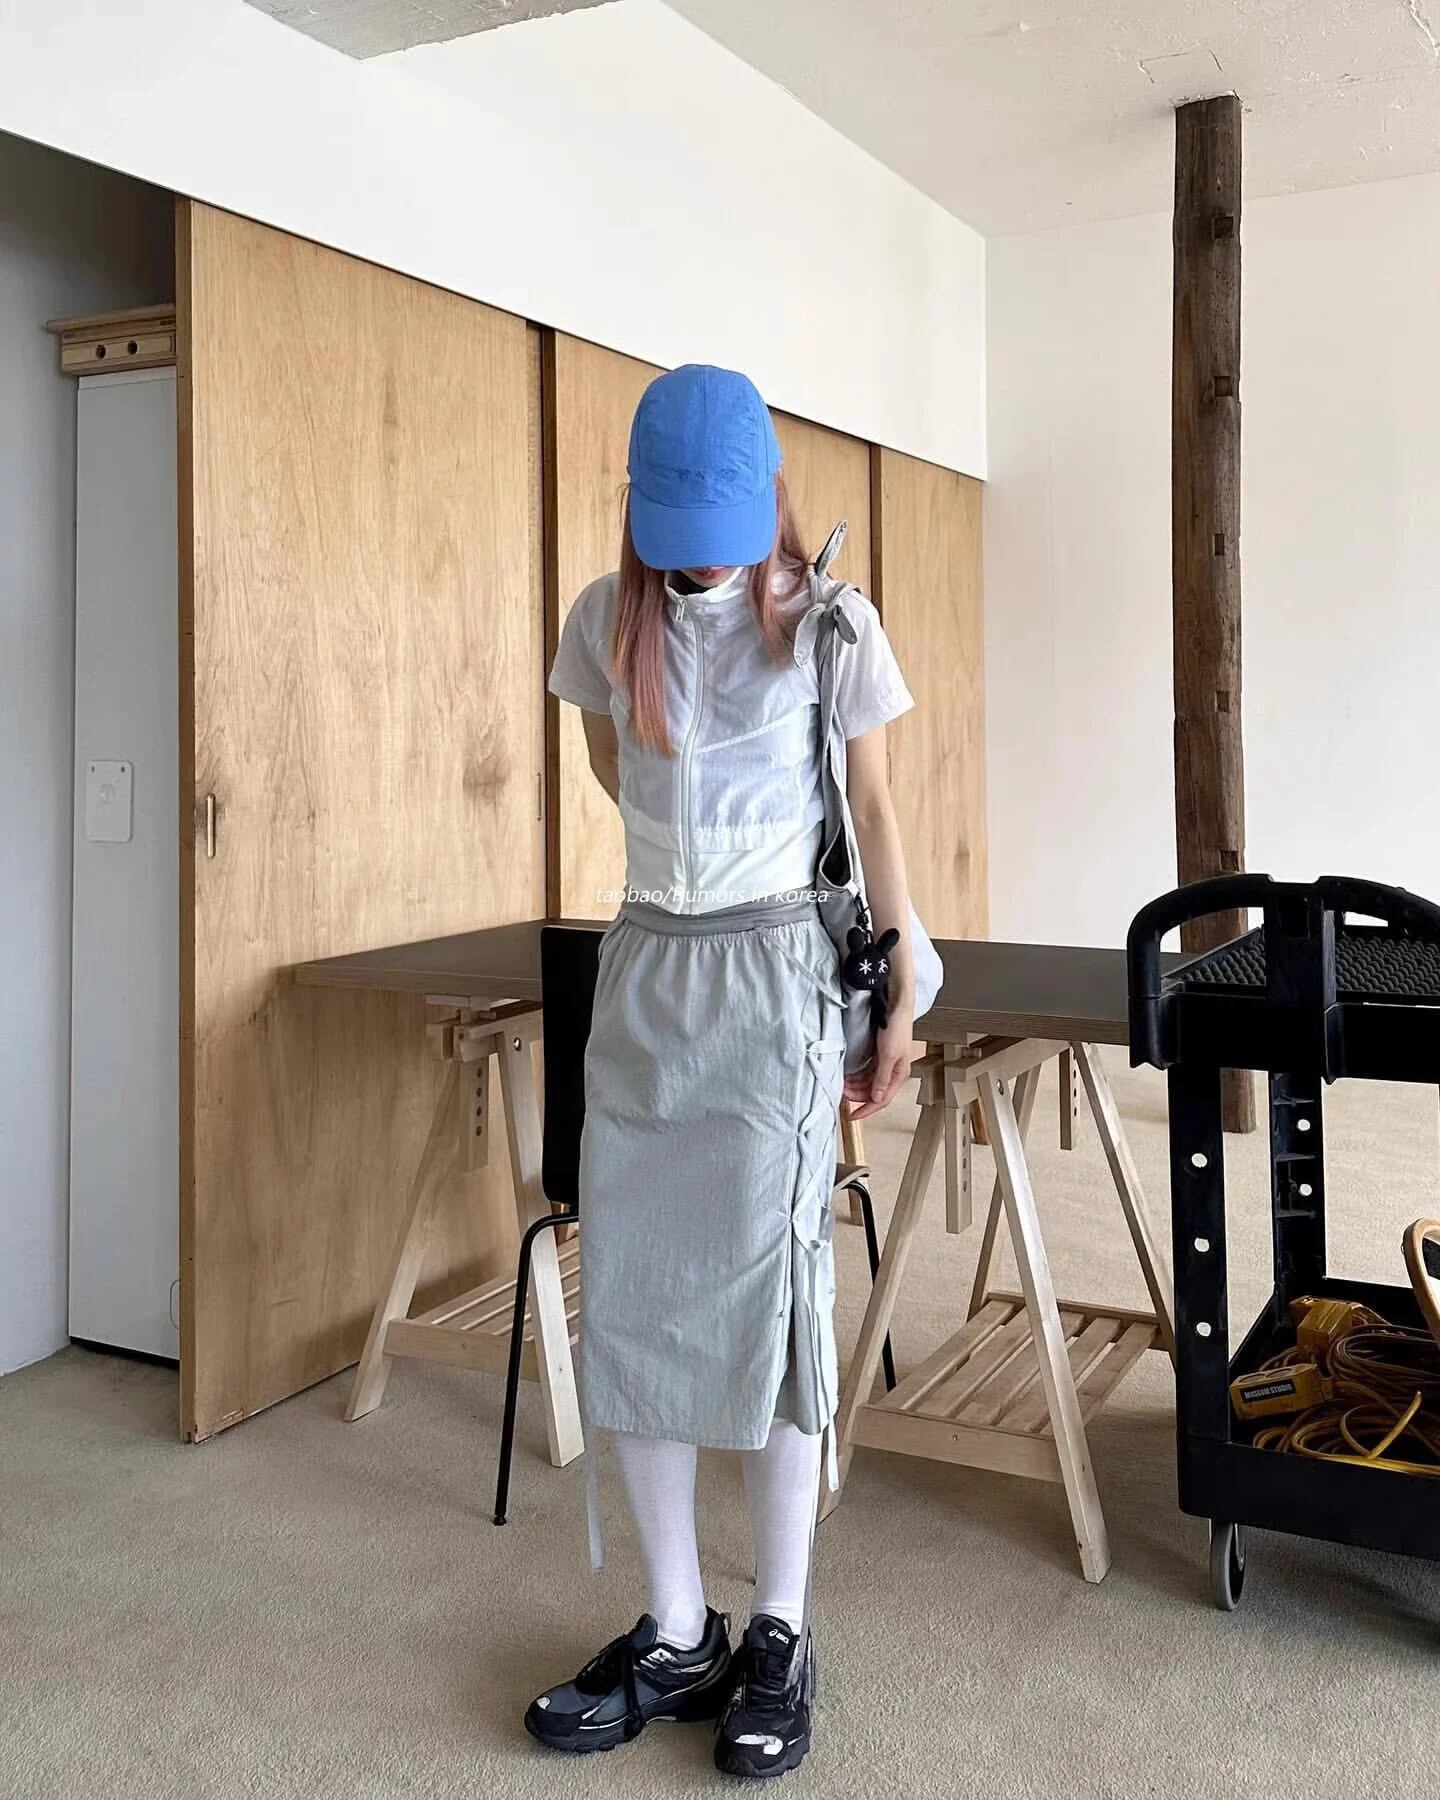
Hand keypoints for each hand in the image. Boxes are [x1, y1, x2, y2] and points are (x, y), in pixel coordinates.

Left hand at [843, 1003, 914, 1119]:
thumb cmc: (896, 1028)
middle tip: (841, 1094)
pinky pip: (867, 1071)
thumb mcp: (887, 1056)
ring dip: (856, 1085)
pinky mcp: (880, 1054)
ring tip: (841, 1084)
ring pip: (869, 1082)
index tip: (852, 1116)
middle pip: (874, 1092)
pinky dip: (857, 1075)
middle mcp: (893, 1071)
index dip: (867, 1110)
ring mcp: (886, 1062)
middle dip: (858, 1095)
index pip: (882, 1100)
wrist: (896, 1006)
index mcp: (899, 1075)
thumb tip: (877, 1099)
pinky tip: (848, 1075)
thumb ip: (881, 1078)